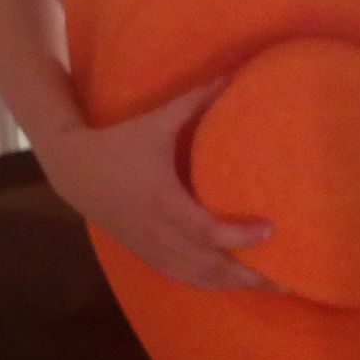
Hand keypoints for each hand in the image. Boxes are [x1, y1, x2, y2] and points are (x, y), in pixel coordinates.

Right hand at [36, 77, 282, 292]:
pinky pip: (182, 277)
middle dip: (247, 276)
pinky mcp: (146, 254)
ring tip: (268, 286)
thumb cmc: (119, 142)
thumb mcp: (155, 122)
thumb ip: (193, 101)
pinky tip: (231, 282)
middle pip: (209, 266)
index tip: (270, 230)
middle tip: (285, 280)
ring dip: (232, 285)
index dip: (240, 237)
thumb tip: (232, 74)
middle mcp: (158, 232)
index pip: (207, 230)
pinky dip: (209, 283)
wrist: (74, 170)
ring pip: (196, 278)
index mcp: (162, 201)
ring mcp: (151, 248)